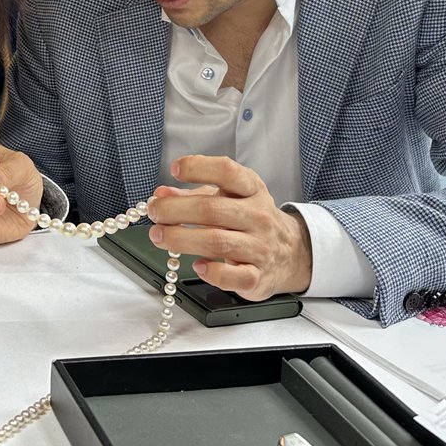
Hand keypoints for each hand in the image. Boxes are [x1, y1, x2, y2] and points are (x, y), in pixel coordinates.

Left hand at [147, 155, 312, 300]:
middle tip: (155, 213)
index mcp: (251, 190)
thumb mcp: (228, 198)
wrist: (290, 252)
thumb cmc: (250, 220)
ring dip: (182, 239)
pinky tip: (198, 265)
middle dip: (175, 210)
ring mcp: (260, 247)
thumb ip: (193, 195)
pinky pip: (234, 277)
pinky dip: (212, 273)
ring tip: (159, 236)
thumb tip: (160, 195)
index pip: (226, 172)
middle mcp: (258, 216)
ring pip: (217, 242)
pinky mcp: (258, 277)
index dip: (198, 168)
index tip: (175, 169)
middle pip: (212, 210)